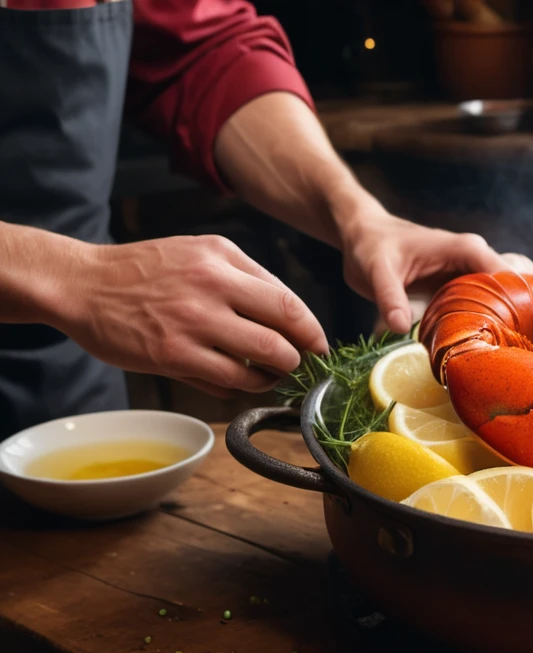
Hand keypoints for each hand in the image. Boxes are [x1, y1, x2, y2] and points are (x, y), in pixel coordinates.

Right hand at [54, 236, 327, 397]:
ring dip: (276, 373)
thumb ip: (243, 277)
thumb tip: (288, 316)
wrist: (80, 283)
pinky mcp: (172, 354)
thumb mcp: (198, 252)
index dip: (311, 329)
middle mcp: (212, 285)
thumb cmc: (143, 271)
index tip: (318, 344)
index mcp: (222, 257)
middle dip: (302, 354)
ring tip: (273, 375)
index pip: (287, 299)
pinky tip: (243, 382)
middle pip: (283, 330)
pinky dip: (245, 385)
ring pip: (262, 358)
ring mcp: (192, 322)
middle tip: (302, 364)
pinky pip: (228, 379)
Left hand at [339, 212, 532, 333]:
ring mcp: (470, 274)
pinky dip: (486, 324)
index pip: (509, 276)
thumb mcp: (377, 271)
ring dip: (503, 324)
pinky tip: (483, 348)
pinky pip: (483, 306)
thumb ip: (389, 297)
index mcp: (467, 250)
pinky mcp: (460, 287)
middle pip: (514, 290)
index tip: (516, 337)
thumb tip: (400, 327)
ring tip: (503, 355)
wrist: (363, 236)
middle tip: (512, 352)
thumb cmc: (370, 246)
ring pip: (502, 300)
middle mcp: (475, 260)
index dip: (518, 305)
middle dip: (516, 319)